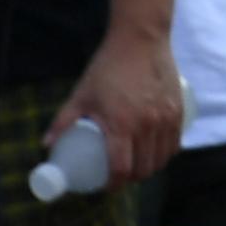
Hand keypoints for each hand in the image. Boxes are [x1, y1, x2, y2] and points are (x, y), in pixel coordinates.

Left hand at [54, 24, 185, 186]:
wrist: (140, 39)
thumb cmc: (107, 67)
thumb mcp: (82, 94)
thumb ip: (63, 120)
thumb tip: (46, 145)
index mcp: (122, 124)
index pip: (121, 169)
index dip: (113, 184)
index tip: (106, 186)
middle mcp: (147, 125)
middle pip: (143, 169)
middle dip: (130, 178)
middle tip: (119, 175)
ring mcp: (166, 119)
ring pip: (161, 159)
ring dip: (149, 169)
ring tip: (137, 166)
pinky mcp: (178, 110)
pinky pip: (174, 144)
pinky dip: (165, 155)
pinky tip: (156, 153)